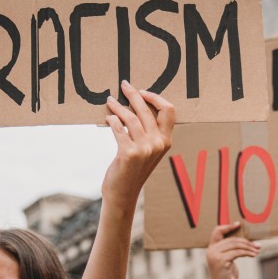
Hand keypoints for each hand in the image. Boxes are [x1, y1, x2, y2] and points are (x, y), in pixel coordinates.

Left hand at [102, 80, 174, 209]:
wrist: (123, 193)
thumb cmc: (133, 169)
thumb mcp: (148, 150)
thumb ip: (149, 132)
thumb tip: (137, 104)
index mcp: (166, 141)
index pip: (169, 110)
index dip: (155, 98)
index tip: (142, 91)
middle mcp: (158, 143)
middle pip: (147, 110)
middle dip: (134, 94)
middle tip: (124, 85)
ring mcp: (145, 149)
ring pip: (130, 118)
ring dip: (118, 106)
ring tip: (110, 101)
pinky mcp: (129, 153)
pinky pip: (119, 129)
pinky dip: (112, 120)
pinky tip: (108, 117)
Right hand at [206, 223, 259, 278]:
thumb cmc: (227, 275)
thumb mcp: (228, 260)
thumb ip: (230, 249)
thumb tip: (247, 240)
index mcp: (211, 248)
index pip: (217, 231)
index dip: (227, 226)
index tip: (238, 224)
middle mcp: (211, 250)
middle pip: (231, 239)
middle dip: (246, 241)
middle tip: (257, 245)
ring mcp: (215, 255)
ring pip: (235, 245)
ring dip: (249, 247)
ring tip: (257, 250)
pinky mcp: (221, 261)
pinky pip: (237, 252)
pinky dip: (247, 253)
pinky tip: (254, 255)